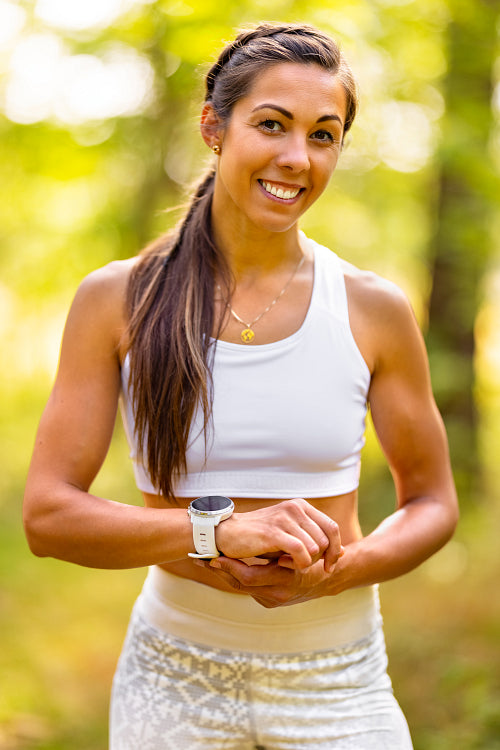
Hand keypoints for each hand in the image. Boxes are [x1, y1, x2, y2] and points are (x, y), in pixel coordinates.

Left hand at [199, 555, 341, 607]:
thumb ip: (282, 547)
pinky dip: (233, 576)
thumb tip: (257, 538)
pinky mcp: (268, 600)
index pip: (248, 577)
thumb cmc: (317, 559)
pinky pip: (246, 587)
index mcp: (285, 580)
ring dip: (223, 573)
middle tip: (199, 559)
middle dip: (220, 571)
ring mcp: (271, 599)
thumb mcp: (303, 551)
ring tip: (203, 561)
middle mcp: (276, 594)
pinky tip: (220, 564)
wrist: (329, 581)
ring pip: (240, 586)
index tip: (213, 557)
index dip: (230, 567)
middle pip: (239, 584)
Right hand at [215, 498, 340, 571]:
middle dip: (319, 559)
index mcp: (301, 506)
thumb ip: (314, 540)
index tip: (329, 567)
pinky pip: (301, 552)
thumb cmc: (259, 538)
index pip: (332, 528)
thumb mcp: (291, 536)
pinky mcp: (274, 531)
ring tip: (287, 563)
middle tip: (301, 567)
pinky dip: (297, 563)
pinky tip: (283, 564)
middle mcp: (296, 508)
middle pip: (326, 540)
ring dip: (305, 562)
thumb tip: (344, 552)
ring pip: (315, 548)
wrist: (227, 534)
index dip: (335, 550)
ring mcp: (285, 518)